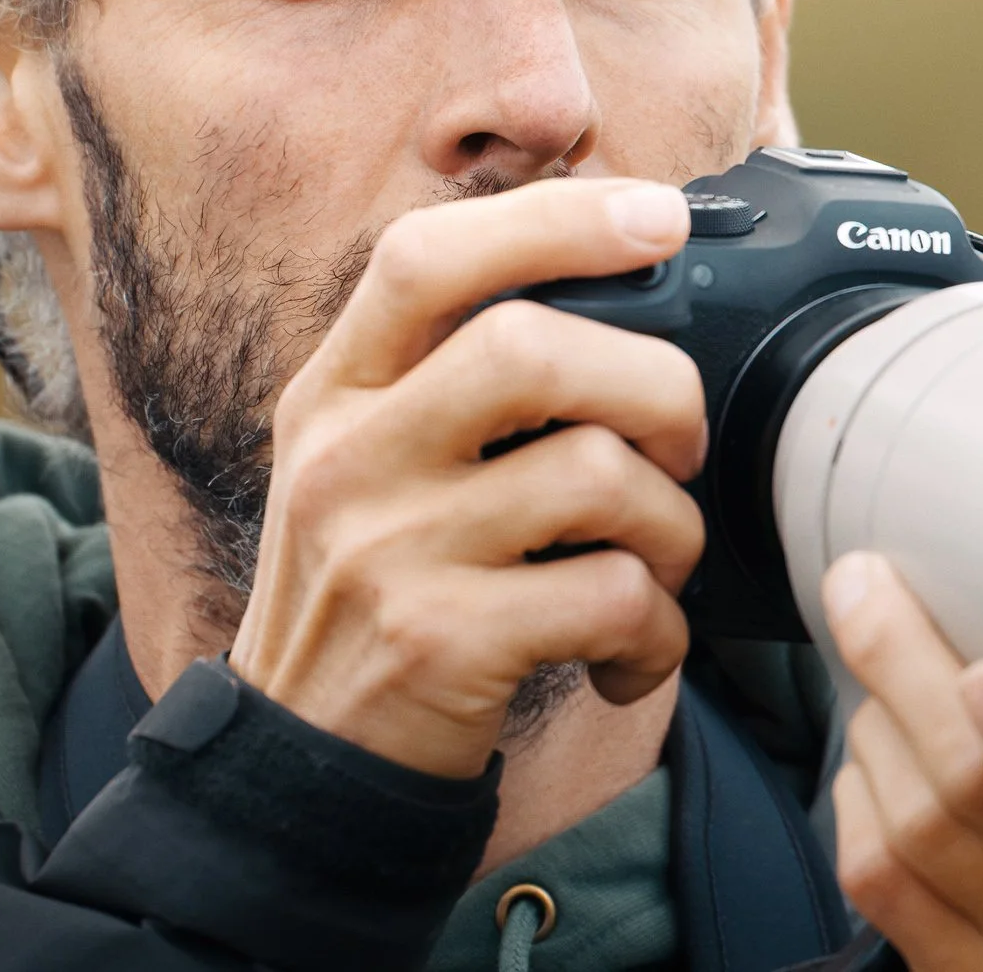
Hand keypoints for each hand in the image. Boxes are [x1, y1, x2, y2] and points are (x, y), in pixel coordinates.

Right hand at [229, 178, 706, 778]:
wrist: (303, 766)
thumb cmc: (378, 593)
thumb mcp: (370, 463)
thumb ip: (454, 377)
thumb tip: (618, 279)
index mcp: (335, 391)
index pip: (425, 258)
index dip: (554, 219)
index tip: (656, 216)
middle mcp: (347, 456)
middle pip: (530, 347)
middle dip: (654, 385)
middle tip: (679, 444)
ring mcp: (388, 550)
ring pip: (594, 473)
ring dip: (673, 526)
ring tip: (661, 567)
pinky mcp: (441, 643)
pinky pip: (610, 596)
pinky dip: (659, 630)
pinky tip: (634, 654)